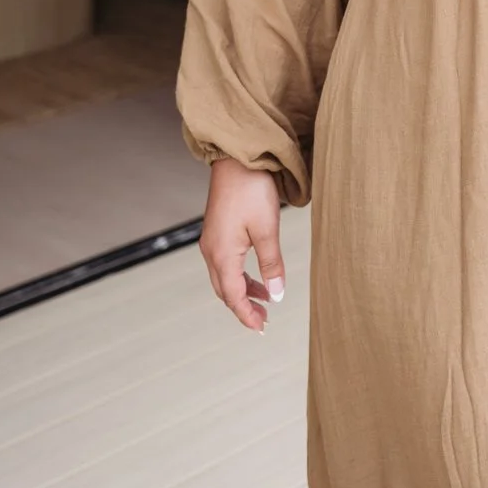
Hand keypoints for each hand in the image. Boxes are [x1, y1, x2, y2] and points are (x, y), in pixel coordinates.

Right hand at [200, 157, 286, 331]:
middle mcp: (211, 251)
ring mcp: (211, 241)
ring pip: (224, 278)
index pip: (233, 296)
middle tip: (264, 321)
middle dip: (243, 308)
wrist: (237, 159)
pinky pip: (224, 264)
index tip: (261, 328)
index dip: (247, 315)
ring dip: (242, 291)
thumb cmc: (252, 190)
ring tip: (264, 301)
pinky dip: (239, 276)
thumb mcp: (267, 230)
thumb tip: (276, 294)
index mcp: (222, 254)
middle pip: (225, 290)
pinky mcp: (216, 232)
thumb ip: (271, 264)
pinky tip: (255, 275)